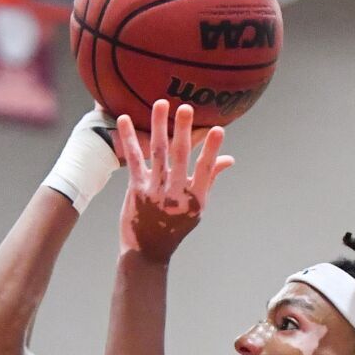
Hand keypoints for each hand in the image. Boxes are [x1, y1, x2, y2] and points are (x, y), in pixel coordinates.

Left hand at [116, 99, 233, 262]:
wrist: (148, 251)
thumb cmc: (176, 226)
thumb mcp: (197, 208)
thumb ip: (209, 180)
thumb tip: (229, 158)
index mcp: (195, 199)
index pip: (206, 170)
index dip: (212, 150)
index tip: (218, 129)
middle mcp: (176, 194)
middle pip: (181, 157)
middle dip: (184, 131)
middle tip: (186, 108)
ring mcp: (155, 191)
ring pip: (158, 153)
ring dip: (159, 126)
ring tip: (161, 104)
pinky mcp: (137, 189)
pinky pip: (134, 160)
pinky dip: (129, 139)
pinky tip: (125, 119)